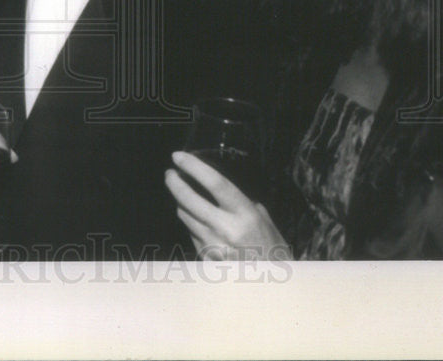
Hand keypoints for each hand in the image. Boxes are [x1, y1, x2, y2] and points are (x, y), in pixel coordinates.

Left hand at [166, 151, 291, 260]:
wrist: (272, 286)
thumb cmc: (272, 247)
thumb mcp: (263, 219)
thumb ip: (240, 202)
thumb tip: (216, 187)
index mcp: (245, 215)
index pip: (215, 184)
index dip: (194, 167)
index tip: (179, 156)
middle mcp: (226, 229)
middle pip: (189, 200)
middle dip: (175, 183)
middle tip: (170, 173)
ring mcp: (212, 246)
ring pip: (185, 216)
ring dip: (180, 202)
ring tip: (181, 193)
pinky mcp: (205, 258)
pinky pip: (190, 233)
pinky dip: (191, 223)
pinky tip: (196, 220)